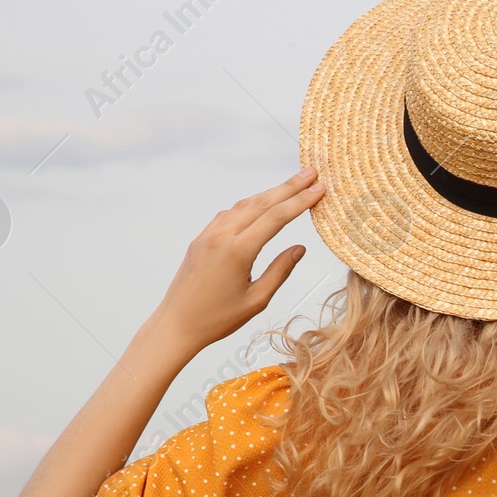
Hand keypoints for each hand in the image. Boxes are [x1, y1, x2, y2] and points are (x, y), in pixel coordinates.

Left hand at [150, 167, 324, 352]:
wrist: (176, 324)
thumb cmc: (218, 319)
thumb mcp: (257, 300)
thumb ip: (280, 270)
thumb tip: (300, 247)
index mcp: (238, 251)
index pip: (276, 217)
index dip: (300, 201)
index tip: (320, 189)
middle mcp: (222, 236)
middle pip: (262, 203)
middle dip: (289, 187)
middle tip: (311, 173)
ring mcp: (208, 235)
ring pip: (244, 205)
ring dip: (269, 193)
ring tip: (291, 185)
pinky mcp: (201, 239)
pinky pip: (229, 214)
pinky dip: (249, 205)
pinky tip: (261, 204)